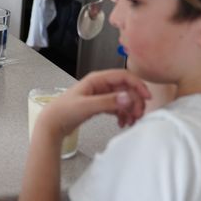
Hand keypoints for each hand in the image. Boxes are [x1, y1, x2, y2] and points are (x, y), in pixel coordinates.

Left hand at [34, 69, 150, 140]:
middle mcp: (100, 85)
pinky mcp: (99, 105)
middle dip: (135, 101)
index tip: (147, 98)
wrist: (52, 123)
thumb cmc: (65, 111)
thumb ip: (108, 101)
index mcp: (97, 79)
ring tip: (130, 122)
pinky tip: (122, 123)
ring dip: (130, 109)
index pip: (124, 76)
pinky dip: (123, 114)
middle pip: (126, 88)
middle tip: (138, 115)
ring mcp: (101, 95)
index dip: (138, 85)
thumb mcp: (87, 106)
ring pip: (123, 99)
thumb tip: (128, 97)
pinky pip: (117, 107)